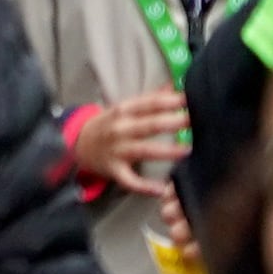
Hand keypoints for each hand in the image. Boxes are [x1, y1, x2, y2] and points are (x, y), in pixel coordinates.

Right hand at [69, 90, 192, 200]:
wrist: (78, 144)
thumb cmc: (109, 123)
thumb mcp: (125, 107)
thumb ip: (150, 98)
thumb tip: (174, 84)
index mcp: (124, 110)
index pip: (150, 103)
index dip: (170, 101)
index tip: (190, 99)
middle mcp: (120, 129)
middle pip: (150, 125)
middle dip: (173, 122)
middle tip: (195, 121)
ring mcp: (117, 151)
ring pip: (144, 151)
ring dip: (166, 151)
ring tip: (187, 150)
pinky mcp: (114, 171)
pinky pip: (130, 180)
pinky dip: (144, 187)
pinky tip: (161, 189)